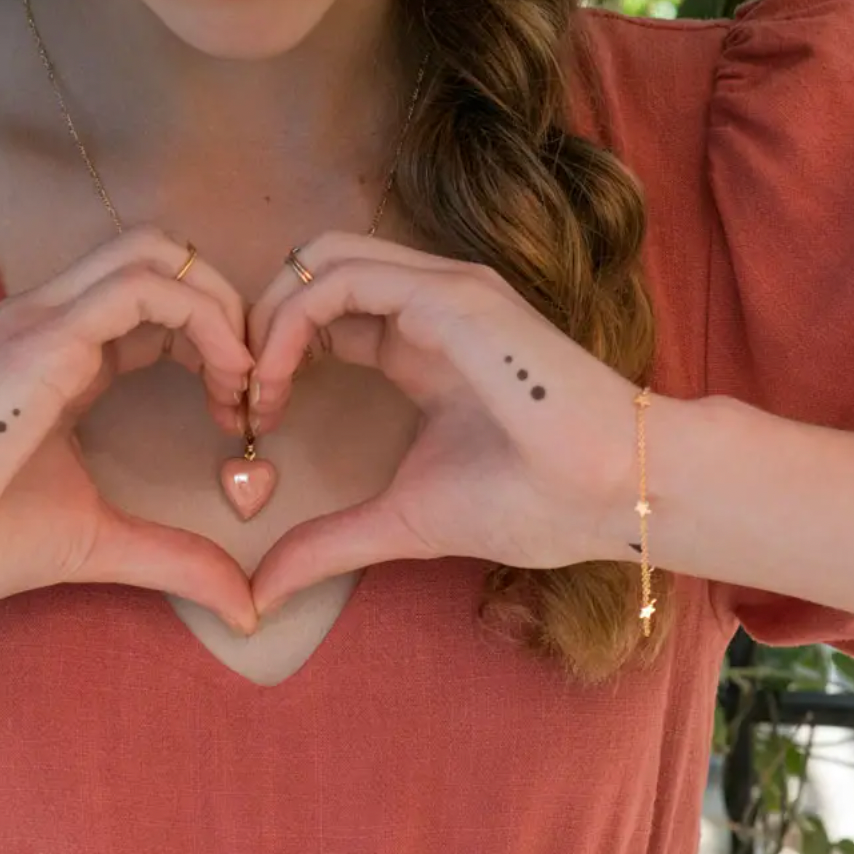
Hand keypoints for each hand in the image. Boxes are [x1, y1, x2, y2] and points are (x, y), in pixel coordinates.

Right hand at [0, 228, 259, 632]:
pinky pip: (145, 288)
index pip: (155, 302)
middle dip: (226, 308)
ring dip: (221, 308)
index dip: (211, 340)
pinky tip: (225, 379)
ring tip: (242, 383)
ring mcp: (44, 317)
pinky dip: (204, 319)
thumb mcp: (95, 541)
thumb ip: (173, 558)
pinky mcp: (44, 336)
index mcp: (60, 352)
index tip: (239, 410)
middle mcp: (52, 317)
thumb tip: (245, 608)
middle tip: (253, 386)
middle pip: (164, 257)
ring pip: (159, 255)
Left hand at [244, 233, 648, 616]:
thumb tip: (262, 593)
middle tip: (236, 395)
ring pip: (320, 260)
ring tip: (253, 391)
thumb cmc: (532, 503)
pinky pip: (340, 279)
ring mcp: (439, 290)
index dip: (272, 355)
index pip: (322, 313)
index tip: (249, 421)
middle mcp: (424, 303)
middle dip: (258, 323)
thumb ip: (331, 542)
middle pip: (311, 271)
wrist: (617, 494)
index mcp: (416, 342)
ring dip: (267, 318)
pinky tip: (277, 381)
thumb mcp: (403, 520)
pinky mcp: (448, 294)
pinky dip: (290, 320)